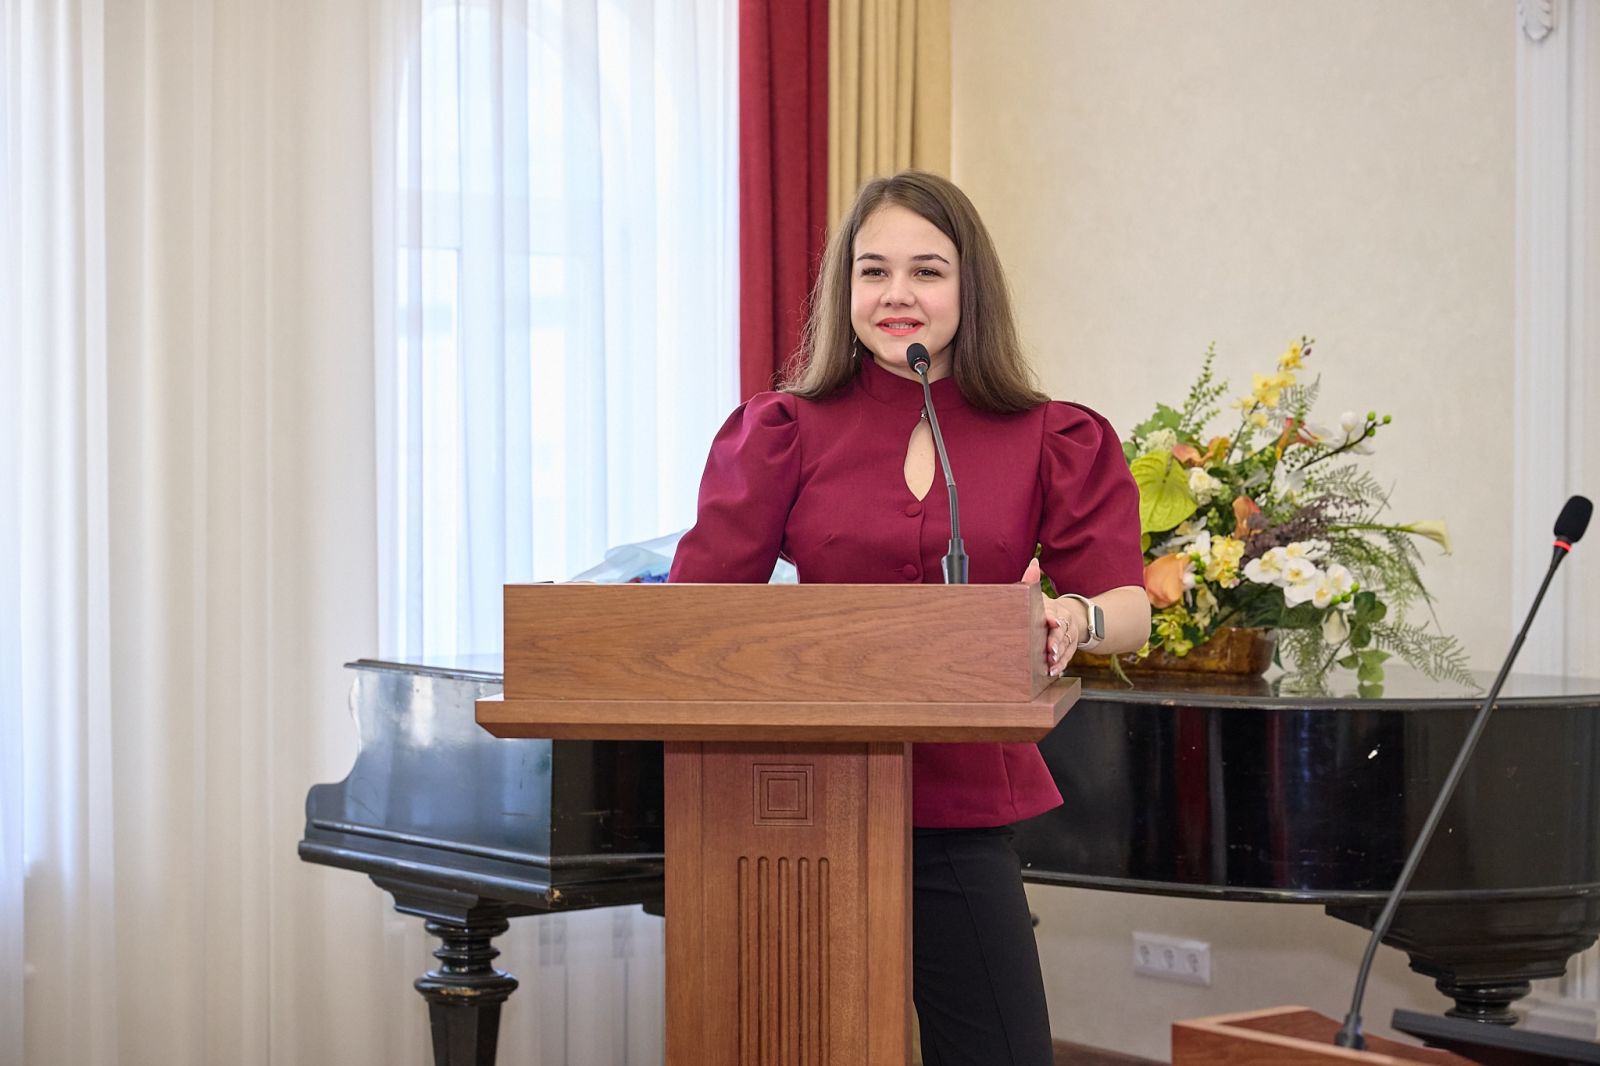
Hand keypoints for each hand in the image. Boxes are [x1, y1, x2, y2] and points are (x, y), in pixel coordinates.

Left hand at [1021, 560, 1078, 676]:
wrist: (1070, 616)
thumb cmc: (1046, 607)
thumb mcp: (1039, 595)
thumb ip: (1032, 582)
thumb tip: (1033, 563)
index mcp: (1054, 608)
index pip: (1053, 611)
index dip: (1051, 616)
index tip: (1050, 621)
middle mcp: (1064, 622)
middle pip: (1061, 632)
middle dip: (1056, 641)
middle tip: (1050, 650)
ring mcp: (1068, 636)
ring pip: (1065, 647)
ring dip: (1058, 657)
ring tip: (1051, 666)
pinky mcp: (1069, 648)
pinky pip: (1067, 657)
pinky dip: (1061, 665)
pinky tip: (1054, 672)